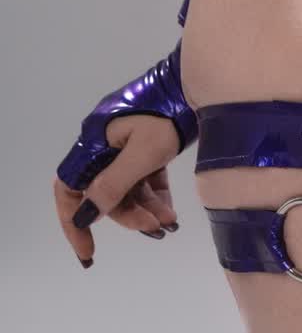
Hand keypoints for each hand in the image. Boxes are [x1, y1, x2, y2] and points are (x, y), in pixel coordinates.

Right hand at [54, 113, 182, 267]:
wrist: (202, 82)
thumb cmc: (168, 114)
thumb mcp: (143, 153)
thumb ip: (113, 185)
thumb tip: (85, 216)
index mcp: (93, 141)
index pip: (69, 188)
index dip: (73, 221)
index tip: (88, 251)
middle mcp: (104, 143)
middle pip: (104, 192)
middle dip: (128, 215)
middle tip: (155, 229)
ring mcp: (126, 143)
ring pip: (127, 188)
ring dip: (145, 209)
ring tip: (169, 222)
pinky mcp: (146, 144)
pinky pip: (143, 178)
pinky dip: (155, 196)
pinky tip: (170, 212)